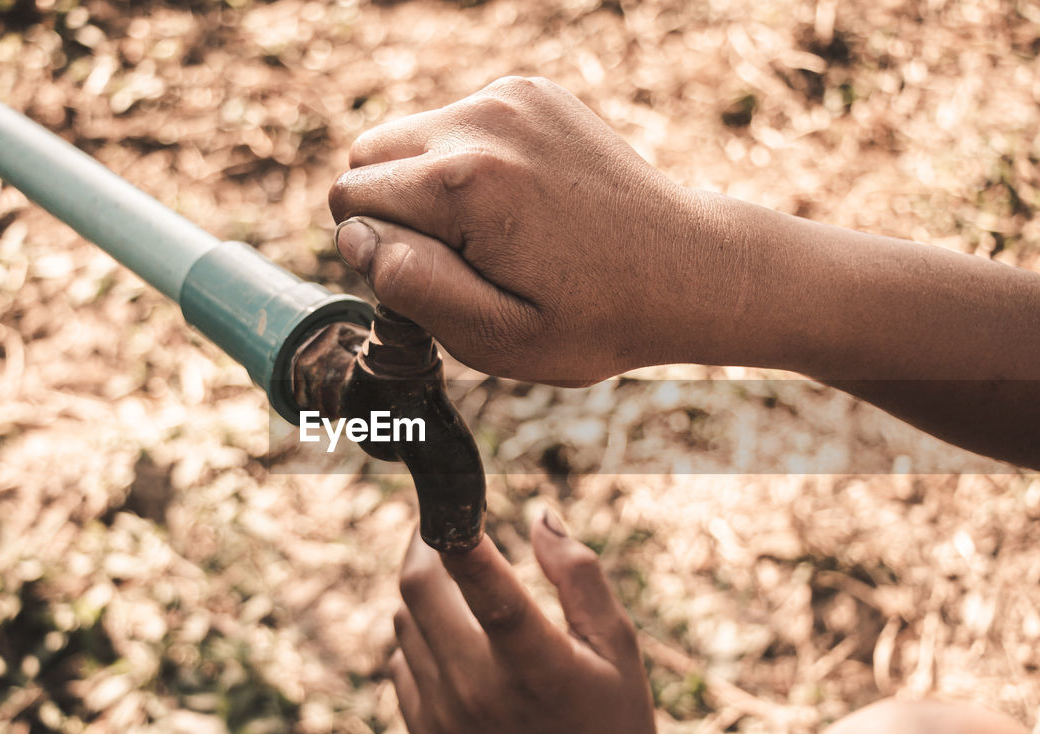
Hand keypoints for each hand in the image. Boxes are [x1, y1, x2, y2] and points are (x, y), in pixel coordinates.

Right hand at [329, 76, 743, 385]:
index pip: (352, 201)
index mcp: (466, 181)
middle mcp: (484, 119)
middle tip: (466, 258)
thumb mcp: (497, 336)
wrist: (687, 269)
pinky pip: (455, 122)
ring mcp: (512, 96)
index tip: (446, 279)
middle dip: (396, 210)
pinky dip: (467, 161)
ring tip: (495, 230)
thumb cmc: (592, 319)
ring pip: (407, 135)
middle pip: (368, 155)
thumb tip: (357, 234)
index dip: (384, 252)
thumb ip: (413, 286)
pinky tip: (519, 201)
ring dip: (428, 185)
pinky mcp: (532, 91)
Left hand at [389, 511, 683, 733]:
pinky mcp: (424, 731)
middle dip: (426, 542)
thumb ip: (580, 576)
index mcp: (537, 666)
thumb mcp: (617, 646)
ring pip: (404, 618)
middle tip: (443, 524)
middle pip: (419, 589)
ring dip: (426, 590)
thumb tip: (539, 515)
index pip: (487, 589)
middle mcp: (480, 692)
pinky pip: (401, 656)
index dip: (460, 535)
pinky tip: (460, 642)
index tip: (448, 495)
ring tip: (464, 590)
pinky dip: (421, 634)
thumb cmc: (611, 721)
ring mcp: (444, 716)